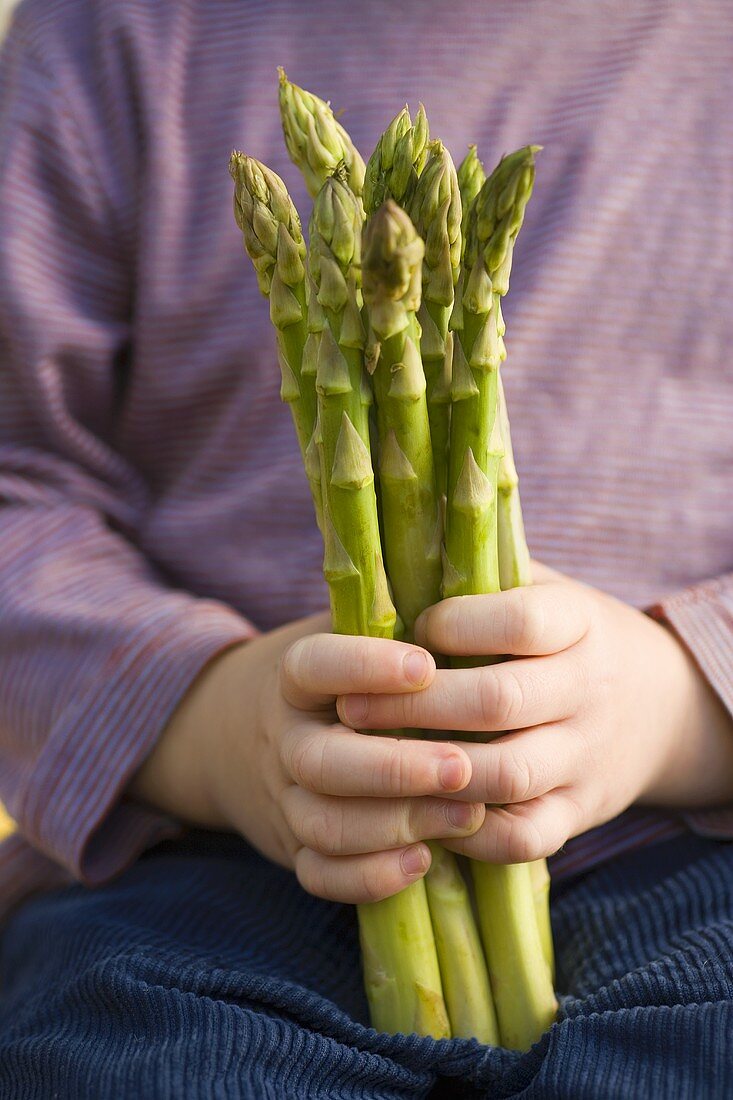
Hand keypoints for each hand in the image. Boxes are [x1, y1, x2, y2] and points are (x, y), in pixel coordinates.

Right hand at [129, 611, 484, 902]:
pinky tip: (424, 861)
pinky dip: (368, 877)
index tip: (426, 663)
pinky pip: (320, 875)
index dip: (365, 666)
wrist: (237, 734)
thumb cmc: (328, 675)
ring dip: (395, 825)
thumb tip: (467, 566)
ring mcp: (283, 797)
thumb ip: (390, 614)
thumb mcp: (342, 631)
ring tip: (466, 814)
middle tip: (463, 765)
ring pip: (324, 823)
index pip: (313, 665)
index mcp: (292, 675)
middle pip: (321, 760)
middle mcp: (282, 738)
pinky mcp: (292, 847)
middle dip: (394, 767)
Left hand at [337, 565, 732, 864]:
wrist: (661, 703)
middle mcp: (590, 687)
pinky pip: (525, 836)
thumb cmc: (564, 637)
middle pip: (499, 701)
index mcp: (579, 620)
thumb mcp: (540, 589)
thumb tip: (383, 568)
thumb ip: (479, 579)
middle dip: (414, 706)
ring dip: (431, 770)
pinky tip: (422, 807)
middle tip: (351, 707)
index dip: (453, 626)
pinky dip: (469, 831)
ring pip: (507, 773)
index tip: (410, 631)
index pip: (519, 622)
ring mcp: (589, 754)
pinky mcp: (582, 811)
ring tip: (373, 758)